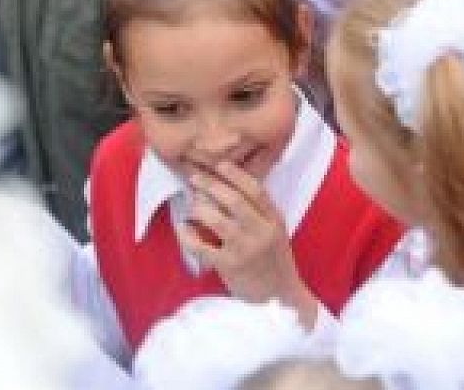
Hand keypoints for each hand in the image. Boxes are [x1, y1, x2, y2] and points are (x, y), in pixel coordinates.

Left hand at [177, 160, 317, 328]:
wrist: (280, 298)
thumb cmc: (274, 262)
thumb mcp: (275, 232)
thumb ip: (259, 212)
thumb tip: (227, 188)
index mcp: (274, 220)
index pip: (255, 190)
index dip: (235, 174)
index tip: (219, 164)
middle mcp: (261, 232)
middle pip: (234, 200)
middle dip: (211, 185)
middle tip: (194, 178)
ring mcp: (245, 250)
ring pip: (217, 220)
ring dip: (199, 208)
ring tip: (191, 204)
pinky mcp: (229, 267)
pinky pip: (202, 247)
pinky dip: (188, 236)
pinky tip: (183, 229)